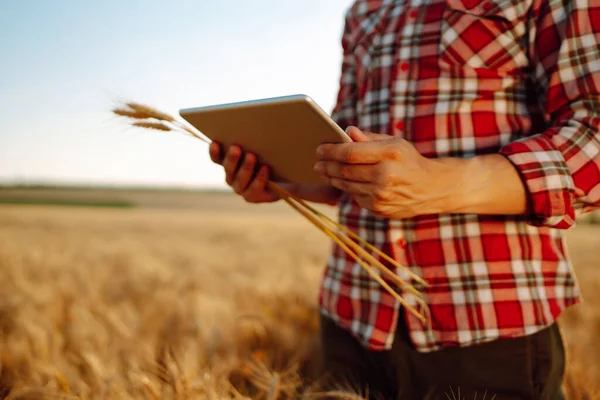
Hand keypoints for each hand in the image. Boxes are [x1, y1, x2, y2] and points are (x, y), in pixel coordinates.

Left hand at [209, 142, 342, 204]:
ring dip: (232, 160)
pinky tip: (217, 140)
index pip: (255, 194)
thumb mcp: (315, 185)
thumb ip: (322, 193)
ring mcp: (235, 176)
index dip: (259, 184)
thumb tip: (335, 198)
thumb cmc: (306, 174)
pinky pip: (217, 158)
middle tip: (253, 155)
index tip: (267, 169)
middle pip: (239, 183)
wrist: (290, 161)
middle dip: (246, 170)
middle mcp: (246, 189)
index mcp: (264, 194)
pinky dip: (216, 151)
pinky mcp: (228, 161)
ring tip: (240, 146)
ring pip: (228, 171)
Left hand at [314, 127, 453, 218]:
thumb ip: (369, 138)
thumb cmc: (409, 160)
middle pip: (345, 171)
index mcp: (390, 154)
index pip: (350, 152)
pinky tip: (343, 182)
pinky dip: (348, 189)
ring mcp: (382, 195)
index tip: (319, 149)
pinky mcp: (379, 209)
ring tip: (324, 171)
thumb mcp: (394, 143)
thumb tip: (347, 132)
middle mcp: (385, 176)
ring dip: (333, 178)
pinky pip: (356, 197)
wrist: (432, 188)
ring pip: (347, 185)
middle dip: (327, 166)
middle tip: (317, 162)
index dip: (331, 151)